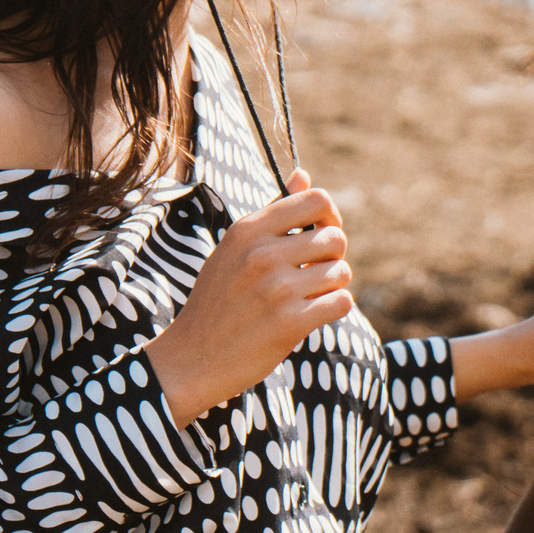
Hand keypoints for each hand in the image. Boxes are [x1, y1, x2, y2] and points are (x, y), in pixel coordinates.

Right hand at [148, 169, 350, 426]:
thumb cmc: (219, 300)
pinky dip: (332, 309)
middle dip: (331, 258)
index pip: (317, 200)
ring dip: (331, 287)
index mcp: (248, 230)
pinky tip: (311, 315)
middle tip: (310, 274)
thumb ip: (274, 213)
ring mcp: (276, 289)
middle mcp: (262, 255)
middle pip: (336, 239)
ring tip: (305, 297)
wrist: (191, 358)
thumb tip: (303, 174)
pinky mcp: (290, 323)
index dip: (330, 218)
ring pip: (342, 272)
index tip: (320, 235)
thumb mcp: (235, 249)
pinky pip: (341, 302)